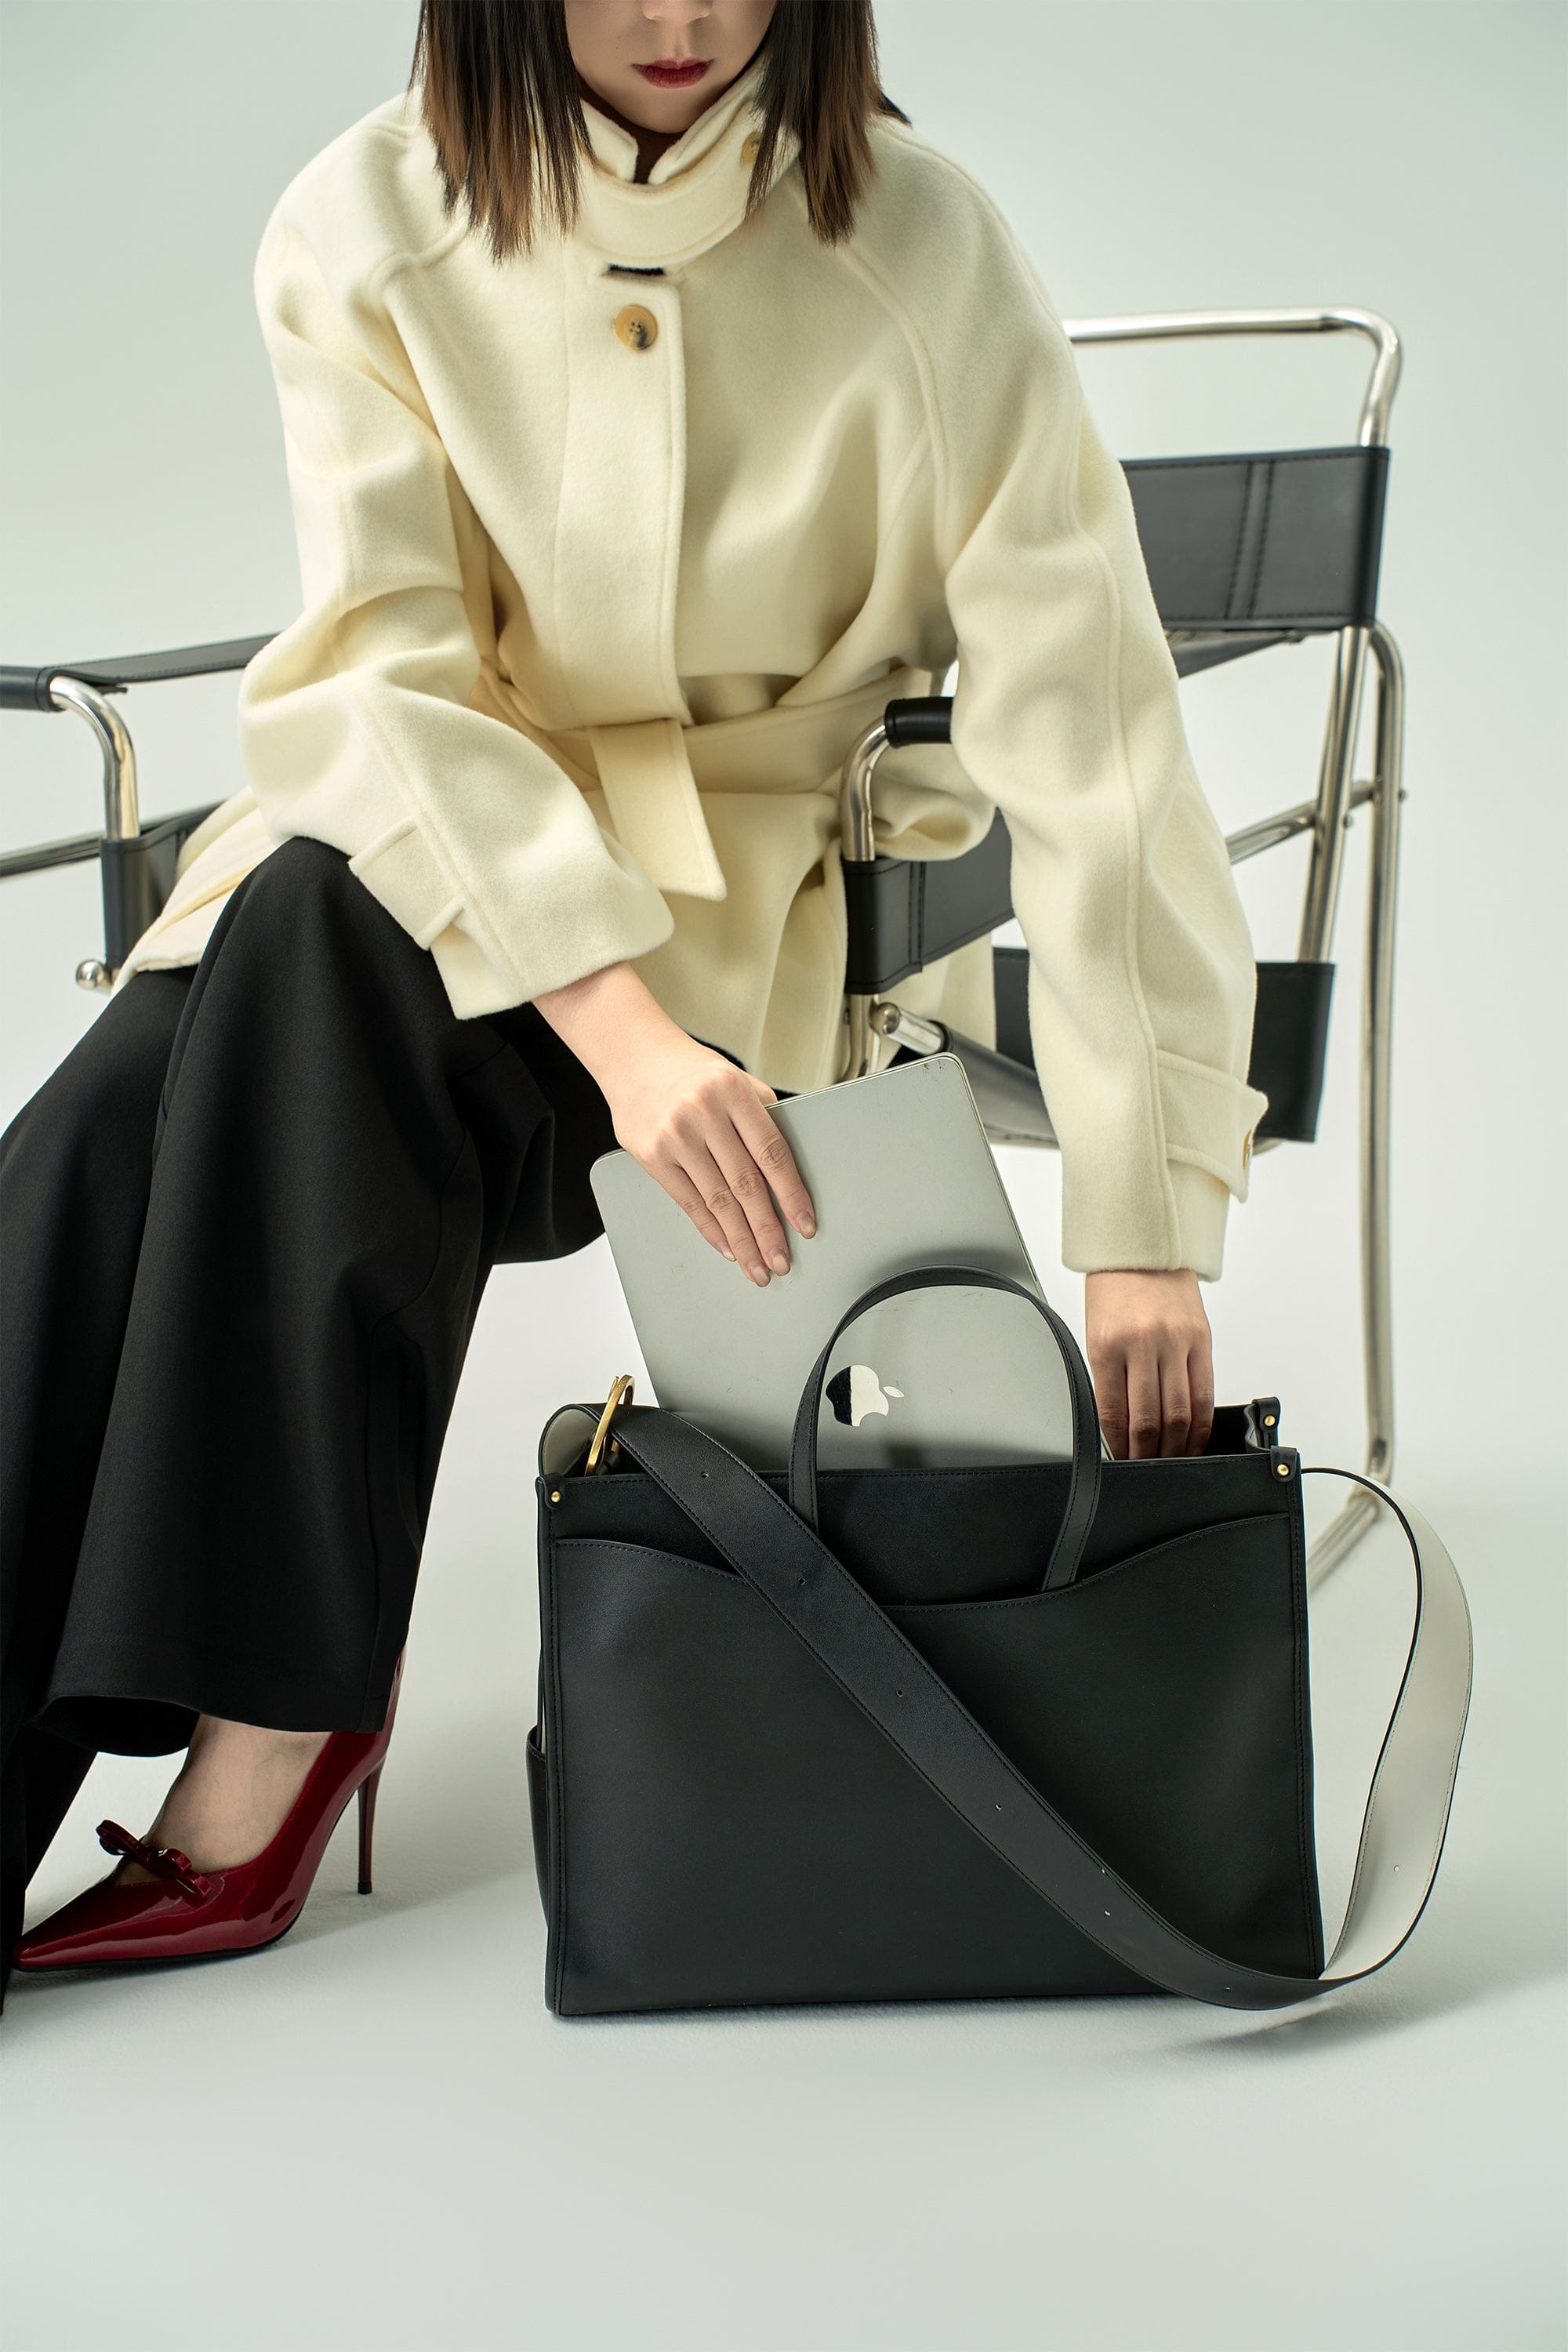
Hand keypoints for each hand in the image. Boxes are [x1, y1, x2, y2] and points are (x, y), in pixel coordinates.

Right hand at [531, 961, 814, 1285]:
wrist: (632, 1057)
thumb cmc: (689, 1071)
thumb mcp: (734, 1078)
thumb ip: (762, 1114)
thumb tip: (789, 1164)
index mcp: (733, 1092)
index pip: (771, 1152)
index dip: (791, 1194)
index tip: (805, 1224)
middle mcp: (703, 1113)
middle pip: (746, 1184)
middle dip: (767, 1229)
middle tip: (781, 1260)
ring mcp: (675, 1136)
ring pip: (717, 1200)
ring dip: (741, 1239)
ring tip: (757, 1265)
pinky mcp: (652, 1155)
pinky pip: (688, 1202)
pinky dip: (710, 1229)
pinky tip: (727, 1247)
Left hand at [1084, 1268, 1214, 1458]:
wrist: (1144, 1248)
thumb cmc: (1114, 1291)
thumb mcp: (1096, 1333)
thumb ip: (1109, 1378)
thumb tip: (1120, 1426)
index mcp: (1108, 1345)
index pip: (1114, 1414)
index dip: (1119, 1447)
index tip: (1120, 1461)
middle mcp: (1143, 1344)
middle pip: (1150, 1419)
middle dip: (1146, 1454)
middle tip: (1144, 1468)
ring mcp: (1176, 1342)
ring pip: (1180, 1413)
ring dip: (1175, 1446)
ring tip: (1169, 1460)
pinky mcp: (1202, 1339)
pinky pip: (1204, 1393)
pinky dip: (1201, 1424)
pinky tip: (1194, 1439)